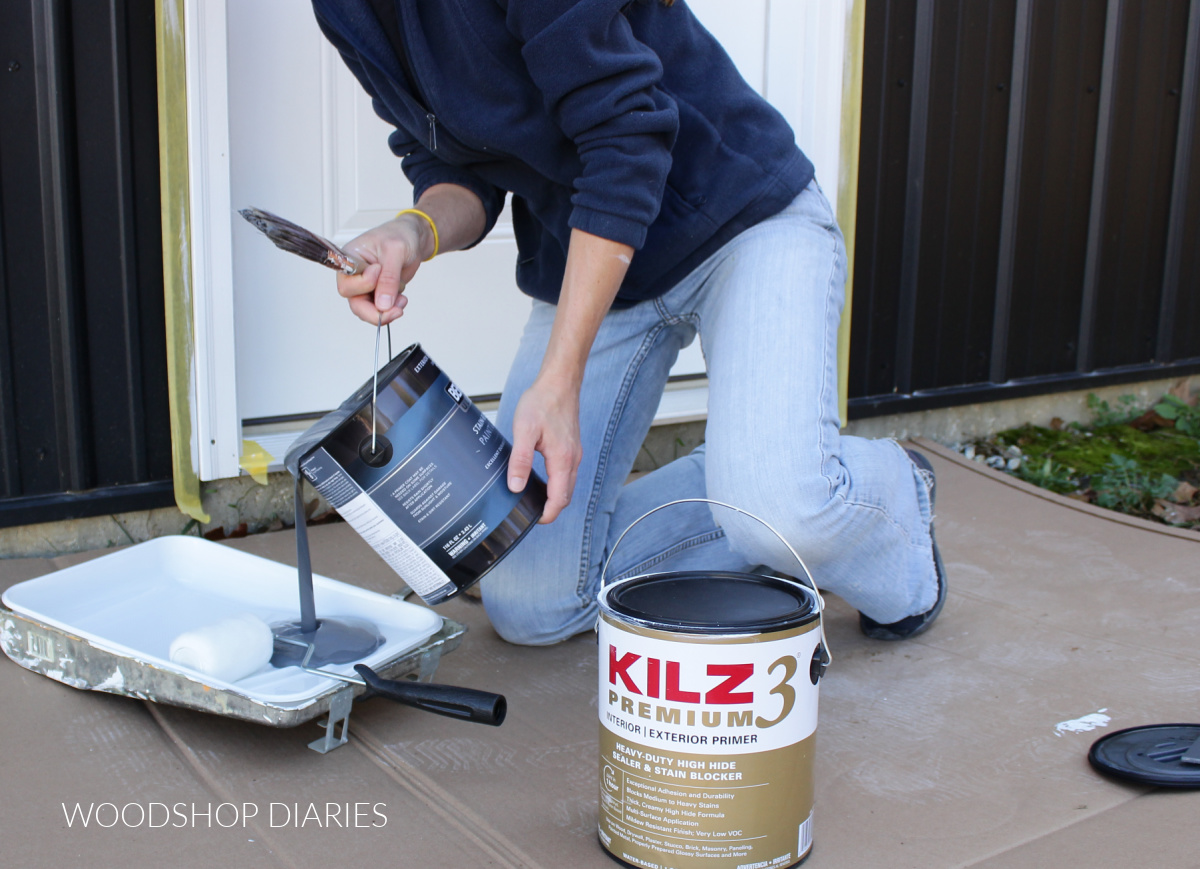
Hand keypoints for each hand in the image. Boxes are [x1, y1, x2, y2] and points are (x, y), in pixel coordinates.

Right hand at [336, 214, 432, 323]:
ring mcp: (365, 285)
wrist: (413, 238)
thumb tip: (383, 304)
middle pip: (355, 303)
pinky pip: (379, 309)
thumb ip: (388, 278)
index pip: (347, 284)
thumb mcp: (395, 251)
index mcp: (350, 258)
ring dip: (385, 311)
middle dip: (375, 311)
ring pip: (367, 309)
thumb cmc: (400, 235)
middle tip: (394, 310)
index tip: (379, 270)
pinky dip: (391, 309)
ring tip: (402, 301)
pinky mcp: (377, 292)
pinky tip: (401, 299)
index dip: (363, 285)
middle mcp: (354, 274)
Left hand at [507, 376, 582, 523]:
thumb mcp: (524, 431)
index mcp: (562, 460)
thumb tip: (516, 487)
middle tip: (530, 514)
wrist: (559, 383)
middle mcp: (572, 459)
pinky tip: (541, 480)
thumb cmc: (541, 402)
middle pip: (565, 496)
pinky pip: (567, 473)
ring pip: (567, 485)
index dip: (547, 515)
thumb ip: (520, 461)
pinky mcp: (571, 447)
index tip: (533, 521)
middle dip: (550, 509)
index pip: (559, 499)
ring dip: (554, 497)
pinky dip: (557, 484)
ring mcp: (574, 453)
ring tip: (533, 500)